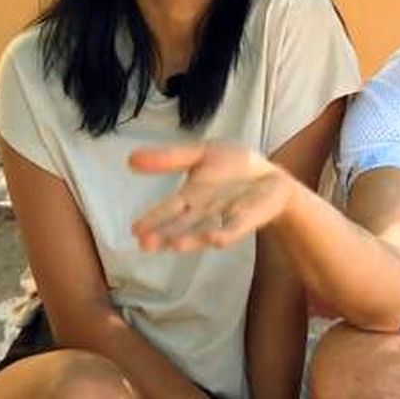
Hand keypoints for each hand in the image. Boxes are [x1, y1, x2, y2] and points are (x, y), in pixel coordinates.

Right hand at [128, 143, 294, 252]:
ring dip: (190, 240)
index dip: (153, 218)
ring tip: (174, 245)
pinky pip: (234, 229)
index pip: (167, 209)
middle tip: (145, 244)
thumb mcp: (200, 154)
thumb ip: (168, 158)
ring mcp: (223, 218)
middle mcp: (203, 213)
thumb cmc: (233, 168)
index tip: (135, 230)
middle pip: (181, 226)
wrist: (269, 177)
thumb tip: (129, 158)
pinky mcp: (245, 220)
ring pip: (203, 231)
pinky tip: (214, 239)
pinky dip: (224, 234)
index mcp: (189, 197)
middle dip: (164, 235)